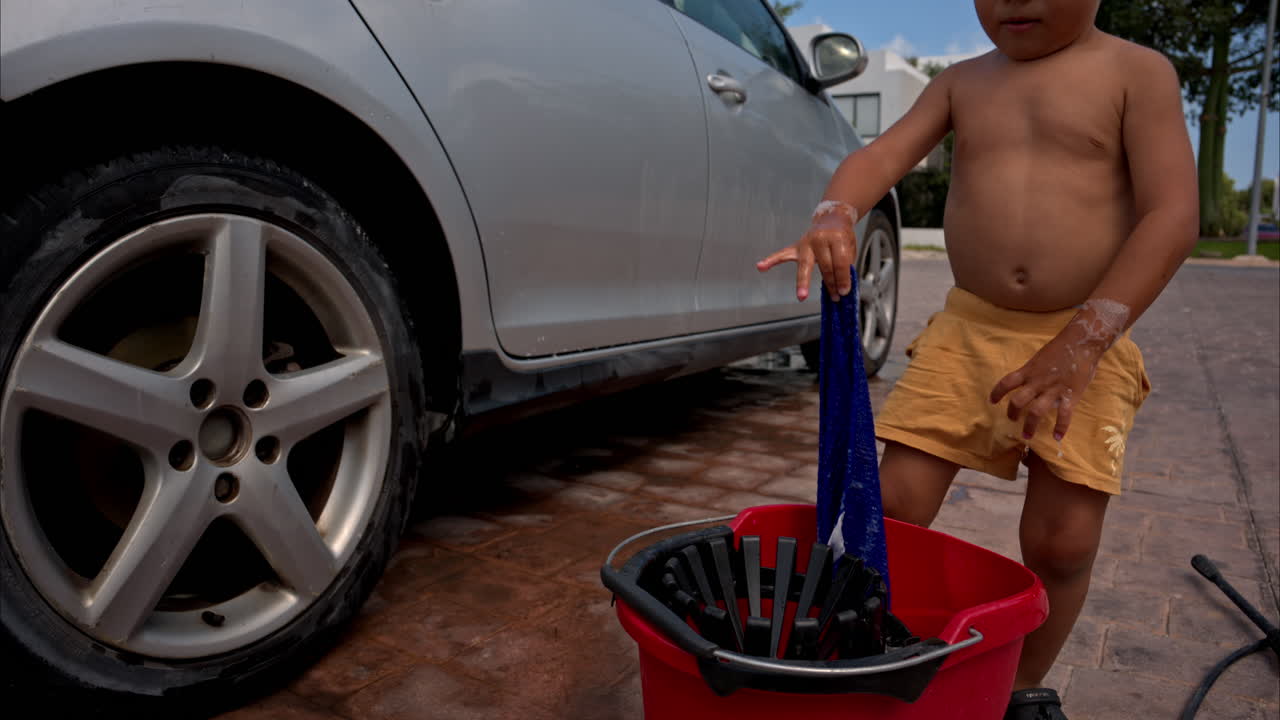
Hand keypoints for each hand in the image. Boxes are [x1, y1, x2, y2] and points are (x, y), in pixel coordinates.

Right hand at [756, 201, 857, 300]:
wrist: (832, 218)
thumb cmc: (842, 235)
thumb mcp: (850, 247)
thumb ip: (845, 265)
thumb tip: (841, 286)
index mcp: (837, 237)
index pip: (840, 262)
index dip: (843, 278)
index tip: (844, 291)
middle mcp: (820, 239)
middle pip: (824, 265)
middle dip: (830, 283)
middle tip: (834, 296)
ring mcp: (806, 243)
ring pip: (804, 264)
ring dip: (803, 282)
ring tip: (802, 295)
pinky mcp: (796, 247)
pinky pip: (782, 254)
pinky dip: (771, 261)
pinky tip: (761, 266)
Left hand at [989, 301, 1126, 440]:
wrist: (1082, 342)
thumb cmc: (1061, 348)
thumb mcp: (1040, 358)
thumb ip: (1033, 371)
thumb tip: (1027, 380)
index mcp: (1029, 370)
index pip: (1006, 382)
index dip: (997, 393)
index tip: (992, 401)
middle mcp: (1037, 381)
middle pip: (1017, 401)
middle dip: (1012, 413)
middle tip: (1012, 420)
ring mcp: (1053, 389)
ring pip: (1036, 411)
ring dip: (1029, 425)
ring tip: (1027, 435)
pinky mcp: (1070, 395)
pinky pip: (1064, 415)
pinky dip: (1060, 428)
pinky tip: (1057, 438)